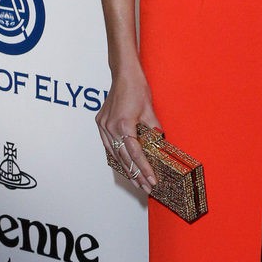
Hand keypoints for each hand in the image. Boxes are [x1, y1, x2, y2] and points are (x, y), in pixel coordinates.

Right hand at [96, 74, 159, 190]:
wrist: (123, 74)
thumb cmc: (137, 89)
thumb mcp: (150, 110)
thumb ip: (154, 129)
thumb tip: (160, 145)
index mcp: (124, 125)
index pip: (136, 154)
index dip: (144, 169)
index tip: (152, 181)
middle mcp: (110, 128)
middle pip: (124, 158)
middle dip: (136, 173)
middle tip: (145, 187)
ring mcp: (103, 126)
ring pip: (114, 154)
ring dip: (125, 168)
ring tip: (136, 181)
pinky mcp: (100, 123)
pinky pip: (108, 145)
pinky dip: (116, 156)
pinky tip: (123, 165)